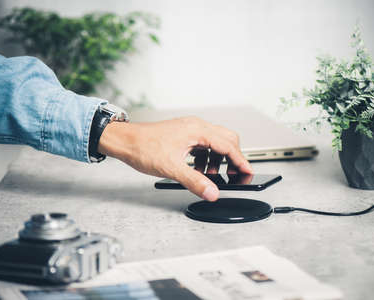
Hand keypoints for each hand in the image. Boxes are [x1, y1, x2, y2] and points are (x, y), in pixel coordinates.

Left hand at [98, 116, 252, 200]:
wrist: (125, 141)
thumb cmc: (143, 147)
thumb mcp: (171, 168)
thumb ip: (195, 181)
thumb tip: (212, 192)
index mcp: (197, 130)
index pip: (228, 145)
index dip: (241, 161)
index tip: (248, 172)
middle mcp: (196, 126)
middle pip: (227, 140)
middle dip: (232, 158)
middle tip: (233, 174)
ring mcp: (190, 129)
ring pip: (215, 142)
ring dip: (217, 159)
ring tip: (209, 175)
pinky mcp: (184, 134)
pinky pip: (203, 145)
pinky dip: (206, 157)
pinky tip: (197, 169)